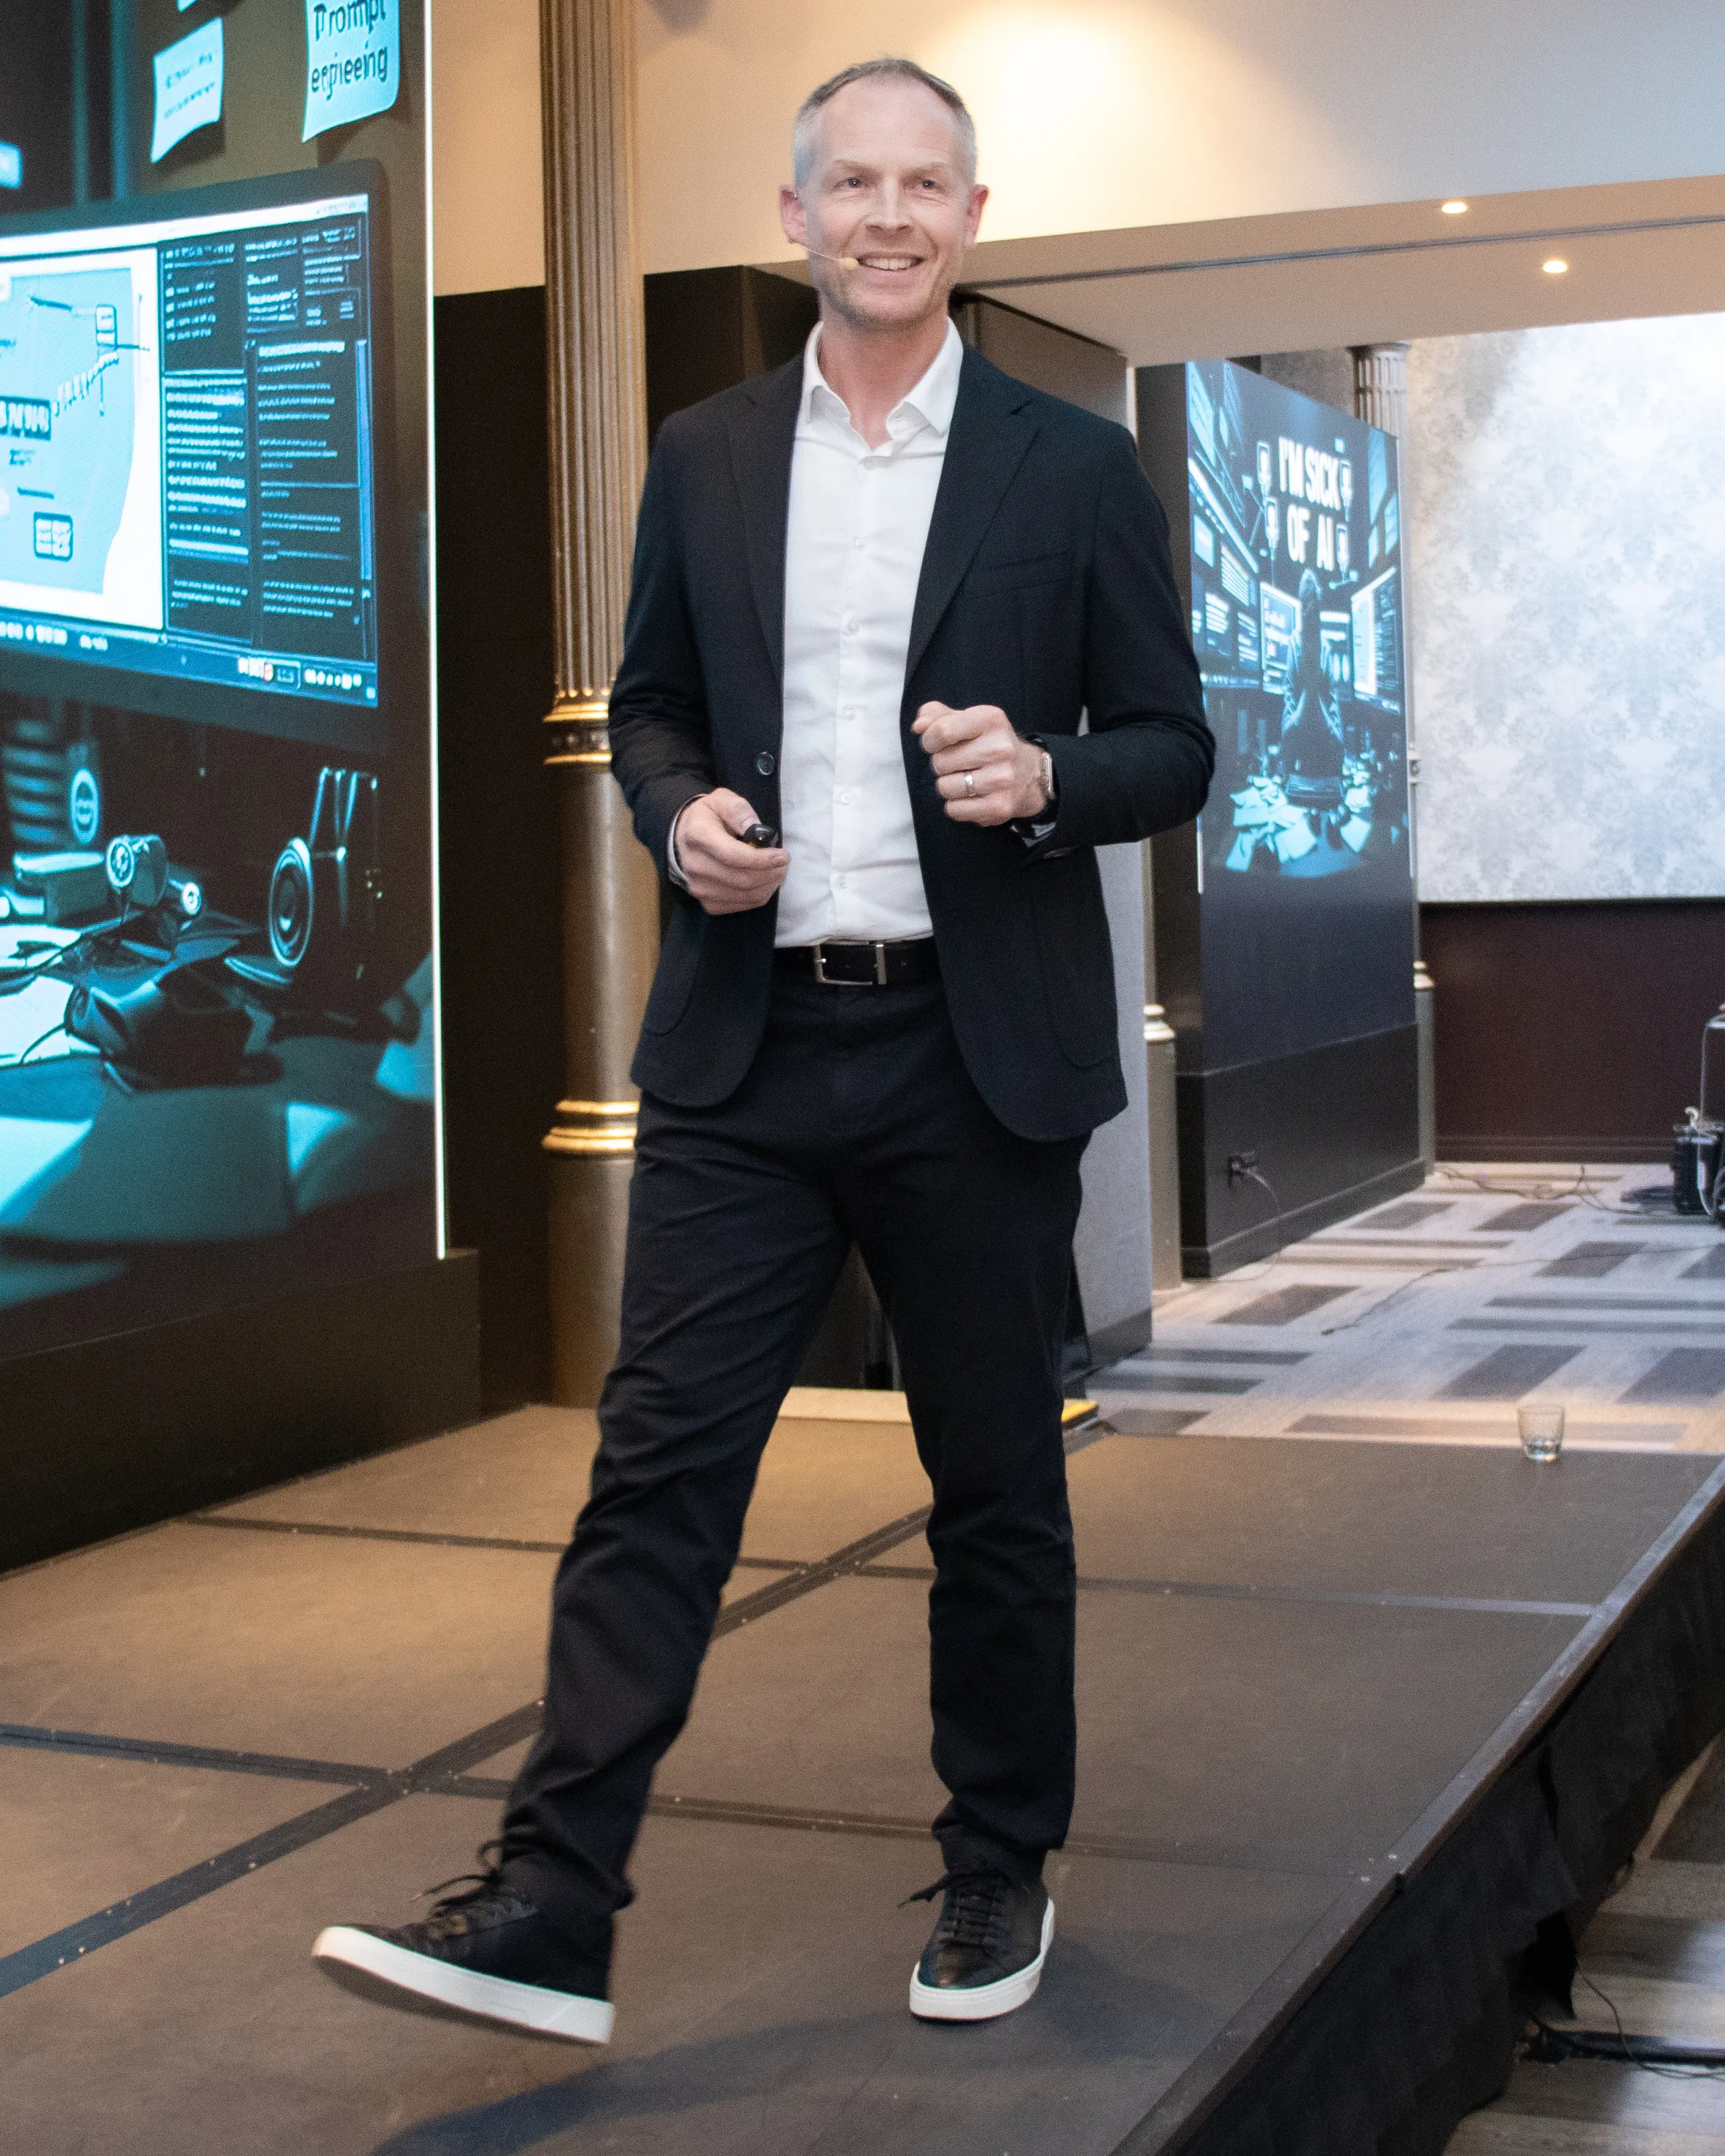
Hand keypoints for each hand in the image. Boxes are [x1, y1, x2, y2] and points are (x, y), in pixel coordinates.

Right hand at [673, 789, 788, 914]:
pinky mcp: (708, 903)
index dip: (763, 859)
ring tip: (777, 871)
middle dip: (771, 872)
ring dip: (769, 884)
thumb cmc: (709, 817)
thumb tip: (756, 831)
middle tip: (783, 863)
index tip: (782, 855)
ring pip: (746, 895)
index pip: (734, 856)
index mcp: (698, 836)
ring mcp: (700, 887)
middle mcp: (695, 865)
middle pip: (742, 879)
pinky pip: (742, 905)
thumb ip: (740, 811)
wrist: (685, 837)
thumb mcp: (723, 800)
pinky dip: (759, 895)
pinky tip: (763, 881)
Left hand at [913, 703, 1047, 825]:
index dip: (930, 741)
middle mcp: (1000, 748)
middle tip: (961, 763)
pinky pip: (954, 809)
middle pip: (940, 762)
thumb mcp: (968, 720)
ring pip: (944, 787)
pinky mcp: (999, 806)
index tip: (936, 744)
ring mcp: (1001, 779)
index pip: (942, 731)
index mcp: (990, 720)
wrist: (1030, 775)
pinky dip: (956, 805)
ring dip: (948, 785)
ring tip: (967, 779)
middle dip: (942, 764)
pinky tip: (971, 796)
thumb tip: (918, 726)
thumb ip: (937, 716)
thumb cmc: (988, 744)